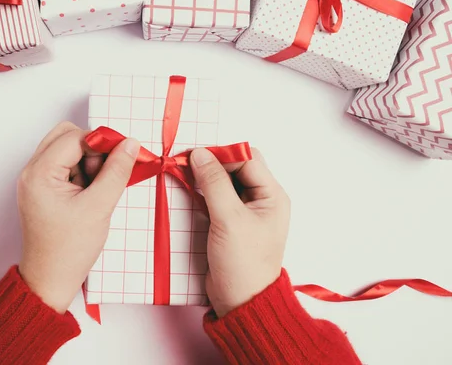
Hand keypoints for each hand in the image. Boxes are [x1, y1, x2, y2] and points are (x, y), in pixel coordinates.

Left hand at [18, 122, 139, 312]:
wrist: (50, 280)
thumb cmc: (69, 250)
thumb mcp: (99, 207)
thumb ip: (117, 171)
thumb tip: (130, 144)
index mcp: (39, 173)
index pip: (74, 137)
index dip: (102, 142)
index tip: (123, 155)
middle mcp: (32, 171)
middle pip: (66, 137)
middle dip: (92, 149)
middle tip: (105, 174)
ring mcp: (36, 180)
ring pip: (67, 150)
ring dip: (88, 162)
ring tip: (96, 191)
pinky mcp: (43, 189)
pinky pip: (65, 167)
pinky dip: (82, 174)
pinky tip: (90, 196)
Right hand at [190, 148, 289, 317]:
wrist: (240, 302)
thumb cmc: (243, 264)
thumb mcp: (229, 219)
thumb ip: (214, 183)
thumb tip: (199, 154)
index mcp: (272, 196)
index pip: (247, 159)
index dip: (222, 153)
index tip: (194, 154)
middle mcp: (261, 200)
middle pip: (236, 167)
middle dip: (212, 163)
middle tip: (186, 162)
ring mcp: (246, 212)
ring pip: (224, 182)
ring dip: (205, 177)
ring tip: (182, 173)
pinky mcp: (230, 223)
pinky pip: (216, 198)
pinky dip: (201, 192)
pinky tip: (186, 191)